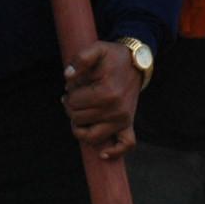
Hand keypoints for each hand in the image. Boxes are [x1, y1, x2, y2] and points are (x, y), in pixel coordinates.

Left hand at [61, 39, 140, 157]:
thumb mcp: (97, 49)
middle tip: (77, 95)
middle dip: (72, 107)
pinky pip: (125, 144)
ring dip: (80, 128)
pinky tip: (102, 154)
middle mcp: (116, 110)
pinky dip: (114, 152)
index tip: (74, 84)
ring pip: (92, 137)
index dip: (68, 93)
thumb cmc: (113, 57)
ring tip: (80, 113)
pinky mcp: (128, 124)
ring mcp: (123, 119)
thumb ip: (81, 59)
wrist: (136, 63)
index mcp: (107, 92)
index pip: (73, 103)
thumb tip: (67, 77)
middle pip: (78, 119)